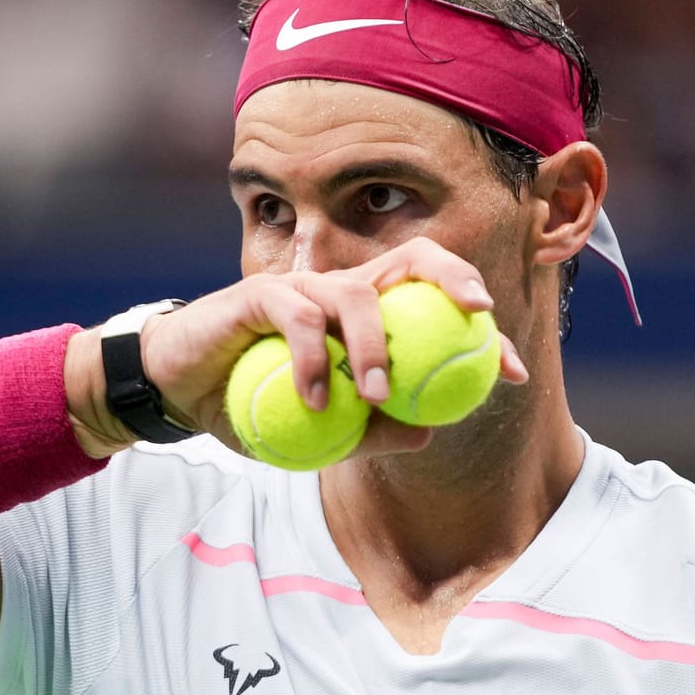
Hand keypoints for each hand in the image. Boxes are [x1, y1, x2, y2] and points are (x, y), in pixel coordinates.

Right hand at [136, 237, 527, 458]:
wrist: (180, 392)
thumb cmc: (254, 405)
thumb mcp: (320, 434)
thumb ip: (370, 432)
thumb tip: (430, 433)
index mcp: (368, 314)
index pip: (435, 303)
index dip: (481, 330)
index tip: (514, 370)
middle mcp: (342, 289)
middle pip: (413, 260)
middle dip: (455, 279)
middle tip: (477, 318)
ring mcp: (303, 287)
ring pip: (357, 294)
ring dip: (375, 345)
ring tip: (374, 395)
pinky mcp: (260, 295)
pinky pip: (298, 317)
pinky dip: (312, 359)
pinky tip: (314, 398)